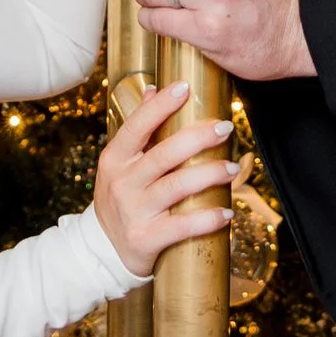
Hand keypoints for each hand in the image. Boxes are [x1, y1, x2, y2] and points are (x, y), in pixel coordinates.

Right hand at [92, 81, 232, 277]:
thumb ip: (138, 129)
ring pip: (176, 187)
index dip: (160, 106)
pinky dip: (207, 219)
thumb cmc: (120, 199)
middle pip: (163, 155)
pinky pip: (182, 226)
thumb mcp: (120, 164)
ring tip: (232, 168)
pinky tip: (226, 212)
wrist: (103, 249)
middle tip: (224, 127)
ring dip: (209, 175)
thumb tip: (153, 90)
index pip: (136, 126)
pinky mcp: (146, 238)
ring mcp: (134, 211)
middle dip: (197, 138)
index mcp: (115, 159)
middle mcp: (123, 183)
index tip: (184, 87)